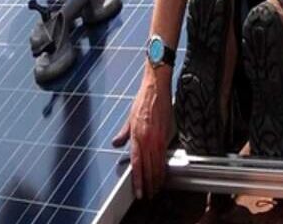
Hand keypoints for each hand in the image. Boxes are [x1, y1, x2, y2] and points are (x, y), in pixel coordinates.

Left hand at [112, 66, 172, 199]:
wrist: (156, 88)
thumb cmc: (143, 100)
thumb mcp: (129, 117)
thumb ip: (123, 133)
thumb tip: (116, 144)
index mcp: (136, 135)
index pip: (136, 164)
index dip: (138, 180)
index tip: (139, 191)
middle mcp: (147, 139)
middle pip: (148, 168)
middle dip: (148, 184)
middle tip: (148, 195)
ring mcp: (158, 138)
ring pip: (158, 165)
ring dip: (157, 179)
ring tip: (156, 189)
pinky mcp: (166, 134)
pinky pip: (164, 155)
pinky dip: (163, 167)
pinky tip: (163, 173)